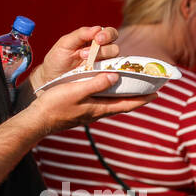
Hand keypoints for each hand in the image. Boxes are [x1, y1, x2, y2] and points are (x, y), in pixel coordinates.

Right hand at [26, 71, 157, 136]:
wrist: (38, 119)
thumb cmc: (55, 105)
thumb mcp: (75, 91)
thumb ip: (96, 84)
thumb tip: (116, 76)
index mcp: (98, 108)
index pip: (126, 104)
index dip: (142, 99)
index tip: (157, 93)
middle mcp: (96, 112)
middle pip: (122, 105)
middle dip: (136, 97)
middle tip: (149, 89)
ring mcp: (88, 113)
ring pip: (112, 104)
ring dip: (124, 97)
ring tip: (132, 88)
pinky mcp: (81, 111)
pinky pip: (102, 103)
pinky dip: (110, 97)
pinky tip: (107, 91)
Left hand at [29, 25, 122, 87]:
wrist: (51, 77)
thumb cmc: (58, 58)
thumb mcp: (65, 44)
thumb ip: (80, 34)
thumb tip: (97, 29)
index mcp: (94, 39)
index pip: (109, 33)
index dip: (107, 35)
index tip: (98, 39)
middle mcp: (101, 51)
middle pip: (114, 47)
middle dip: (104, 49)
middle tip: (86, 53)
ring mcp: (102, 66)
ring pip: (114, 60)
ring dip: (100, 60)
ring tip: (84, 63)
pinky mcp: (101, 78)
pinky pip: (110, 74)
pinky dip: (104, 71)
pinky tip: (94, 71)